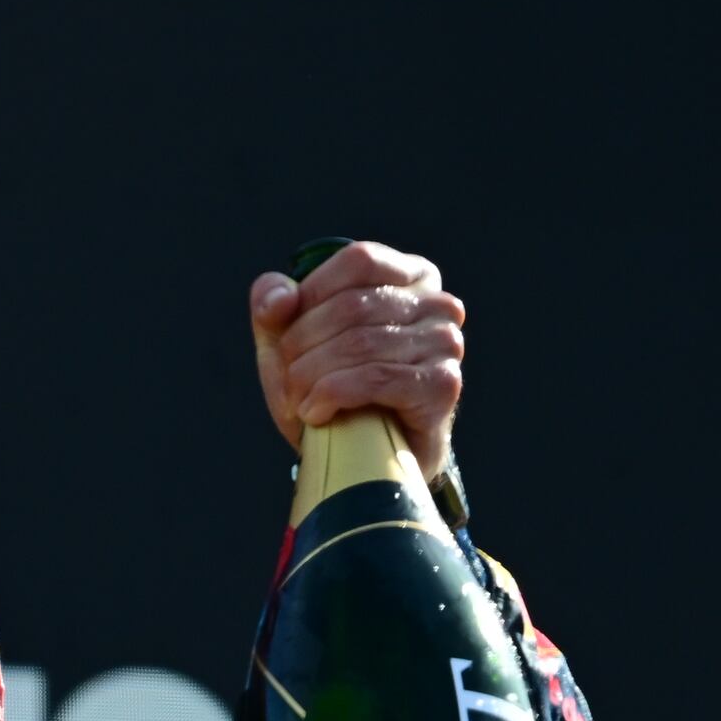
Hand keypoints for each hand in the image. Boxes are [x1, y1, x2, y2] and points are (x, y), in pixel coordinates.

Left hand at [250, 239, 466, 482]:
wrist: (368, 460)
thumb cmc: (333, 393)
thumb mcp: (292, 346)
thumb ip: (275, 309)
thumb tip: (278, 297)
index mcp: (410, 276)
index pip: (359, 260)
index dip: (312, 294)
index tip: (286, 336)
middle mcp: (437, 303)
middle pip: (353, 306)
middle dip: (302, 345)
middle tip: (287, 381)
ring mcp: (445, 343)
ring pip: (360, 344)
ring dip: (311, 377)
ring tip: (297, 402)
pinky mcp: (442, 385)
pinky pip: (376, 378)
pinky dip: (333, 395)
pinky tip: (316, 413)